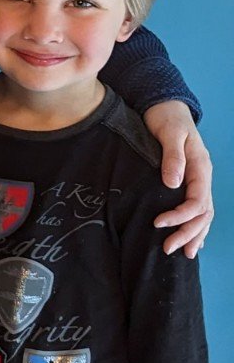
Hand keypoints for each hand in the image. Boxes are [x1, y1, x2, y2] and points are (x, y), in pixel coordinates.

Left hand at [143, 101, 212, 256]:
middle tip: (168, 248)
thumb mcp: (170, 133)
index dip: (180, 216)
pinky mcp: (188, 182)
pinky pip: (198, 209)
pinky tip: (191, 240)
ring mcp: (197, 181)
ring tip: (183, 253)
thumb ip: (173, 157)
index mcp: (201, 167)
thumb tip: (173, 183)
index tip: (159, 223)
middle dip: (188, 233)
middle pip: (203, 214)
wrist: (166, 108)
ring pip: (203, 215)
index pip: (197, 201)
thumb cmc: (167, 119)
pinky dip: (196, 226)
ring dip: (194, 234)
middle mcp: (203, 177)